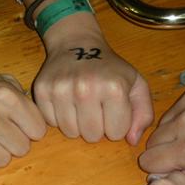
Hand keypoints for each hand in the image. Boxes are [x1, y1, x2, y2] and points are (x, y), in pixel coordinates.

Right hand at [34, 17, 152, 144]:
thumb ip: (143, 114)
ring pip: (70, 133)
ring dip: (77, 125)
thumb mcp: (136, 85)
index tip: (112, 109)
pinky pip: (50, 124)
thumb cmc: (110, 68)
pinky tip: (65, 102)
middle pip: (92, 136)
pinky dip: (58, 118)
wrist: (77, 43)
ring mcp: (60, 90)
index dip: (116, 124)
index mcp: (113, 88)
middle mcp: (85, 89)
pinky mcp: (41, 91)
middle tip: (95, 109)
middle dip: (96, 128)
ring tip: (80, 106)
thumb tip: (132, 141)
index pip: (116, 133)